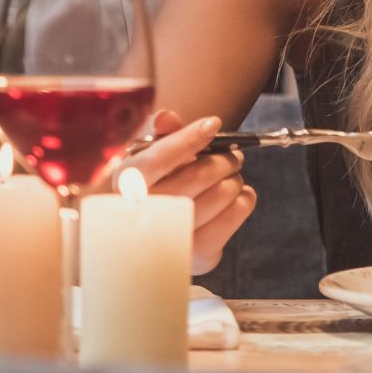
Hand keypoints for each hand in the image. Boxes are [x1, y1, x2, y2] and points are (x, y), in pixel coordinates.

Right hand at [123, 111, 257, 273]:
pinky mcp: (198, 255)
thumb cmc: (162, 186)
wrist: (163, 239)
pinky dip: (244, 198)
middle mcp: (143, 215)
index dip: (186, 139)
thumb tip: (166, 118)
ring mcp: (172, 239)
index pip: (155, 161)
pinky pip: (237, 212)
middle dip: (224, 159)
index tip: (213, 125)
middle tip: (233, 155)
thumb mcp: (157, 157)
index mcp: (127, 183)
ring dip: (235, 178)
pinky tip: (232, 197)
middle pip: (197, 176)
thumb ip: (164, 135)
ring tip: (229, 176)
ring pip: (223, 193)